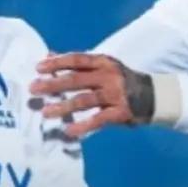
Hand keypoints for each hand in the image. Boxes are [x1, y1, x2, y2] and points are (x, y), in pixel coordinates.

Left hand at [31, 53, 154, 138]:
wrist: (153, 95)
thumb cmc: (120, 80)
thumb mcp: (102, 66)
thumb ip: (76, 63)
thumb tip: (49, 55)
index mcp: (103, 62)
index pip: (77, 59)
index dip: (57, 63)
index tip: (38, 68)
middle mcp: (109, 76)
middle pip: (76, 79)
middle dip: (53, 84)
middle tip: (34, 89)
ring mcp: (115, 94)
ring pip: (85, 100)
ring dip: (63, 106)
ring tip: (46, 112)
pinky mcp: (121, 112)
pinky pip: (99, 120)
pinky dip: (83, 126)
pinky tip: (69, 131)